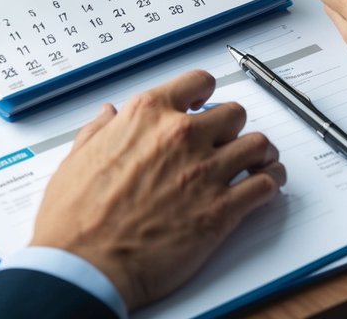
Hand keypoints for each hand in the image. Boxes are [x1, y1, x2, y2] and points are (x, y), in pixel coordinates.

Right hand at [30, 69, 284, 310]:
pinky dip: (269, 184)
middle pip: (234, 112)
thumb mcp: (77, 158)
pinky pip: (266, 185)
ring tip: (254, 163)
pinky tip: (262, 188)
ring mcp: (205, 171)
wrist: (86, 264)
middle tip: (225, 142)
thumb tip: (107, 115)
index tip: (205, 103)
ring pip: (258, 144)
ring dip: (258, 154)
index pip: (197, 81)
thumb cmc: (76, 217)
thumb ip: (98, 130)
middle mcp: (180, 136)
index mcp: (146, 116)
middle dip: (231, 127)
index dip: (204, 93)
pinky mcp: (222, 210)